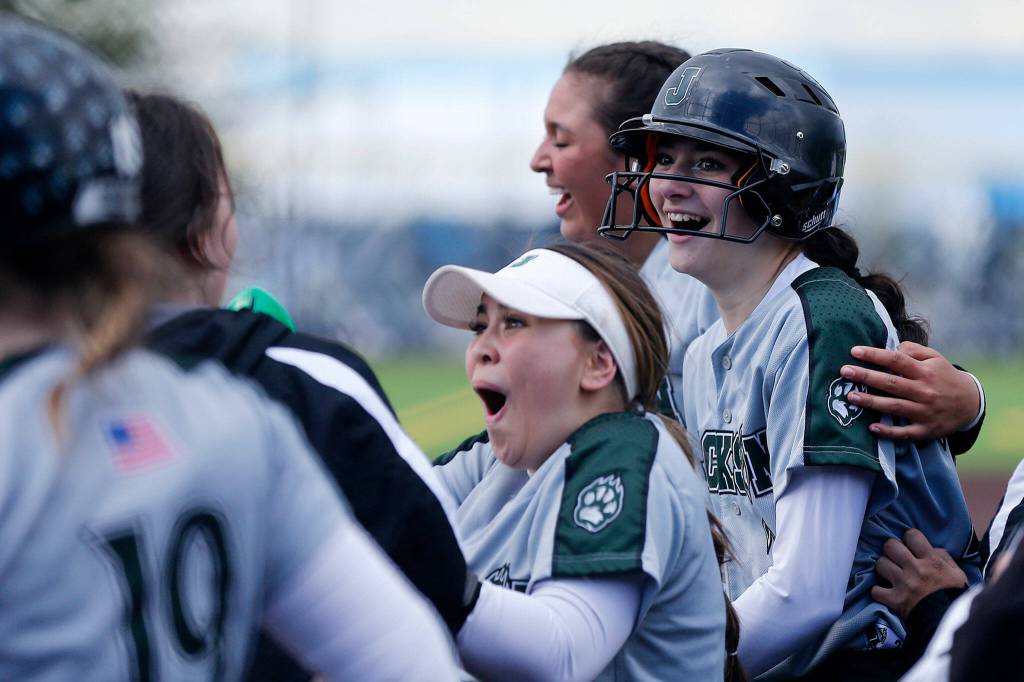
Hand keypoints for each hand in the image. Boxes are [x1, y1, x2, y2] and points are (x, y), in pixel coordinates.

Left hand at [839, 341, 980, 440]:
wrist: (970, 403)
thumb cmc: (944, 377)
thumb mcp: (935, 358)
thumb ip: (914, 350)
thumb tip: (893, 347)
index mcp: (925, 372)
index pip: (897, 361)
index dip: (875, 355)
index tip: (854, 351)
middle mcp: (924, 391)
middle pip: (891, 383)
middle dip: (866, 376)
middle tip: (844, 371)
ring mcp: (924, 412)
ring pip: (894, 407)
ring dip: (871, 402)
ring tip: (850, 396)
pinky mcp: (925, 430)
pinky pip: (904, 432)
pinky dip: (889, 431)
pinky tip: (872, 428)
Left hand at [871, 529, 967, 618]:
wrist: (949, 621)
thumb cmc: (954, 596)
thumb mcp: (957, 574)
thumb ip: (944, 558)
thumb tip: (931, 548)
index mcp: (932, 561)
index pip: (912, 535)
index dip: (909, 538)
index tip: (911, 545)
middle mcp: (915, 569)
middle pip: (890, 546)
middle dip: (892, 549)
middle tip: (896, 557)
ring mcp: (903, 584)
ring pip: (880, 564)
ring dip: (884, 568)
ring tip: (890, 573)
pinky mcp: (895, 600)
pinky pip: (875, 590)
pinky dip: (878, 591)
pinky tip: (884, 591)